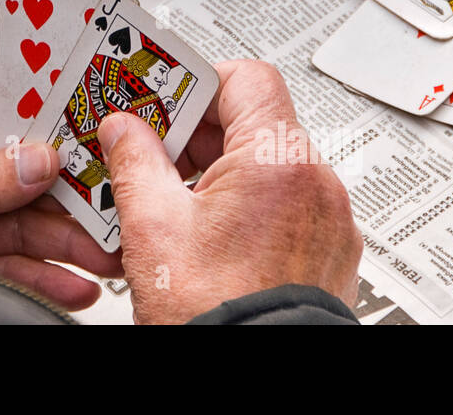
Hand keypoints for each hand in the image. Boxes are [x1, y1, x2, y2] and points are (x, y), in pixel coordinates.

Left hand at [0, 96, 121, 309]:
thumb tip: (34, 158)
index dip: (30, 100)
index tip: (78, 102)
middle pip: (14, 164)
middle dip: (64, 180)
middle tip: (108, 185)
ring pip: (22, 218)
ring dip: (68, 234)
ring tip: (103, 245)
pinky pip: (12, 263)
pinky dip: (47, 274)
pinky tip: (75, 278)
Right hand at [97, 60, 360, 323]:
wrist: (256, 376)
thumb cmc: (218, 314)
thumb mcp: (153, 226)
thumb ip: (135, 161)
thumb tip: (124, 130)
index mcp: (278, 162)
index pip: (245, 77)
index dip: (197, 80)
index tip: (161, 94)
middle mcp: (316, 184)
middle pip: (255, 122)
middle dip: (198, 133)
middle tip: (151, 148)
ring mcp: (328, 220)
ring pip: (269, 166)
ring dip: (220, 171)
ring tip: (172, 198)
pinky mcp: (328, 252)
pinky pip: (286, 205)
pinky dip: (248, 205)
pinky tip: (208, 232)